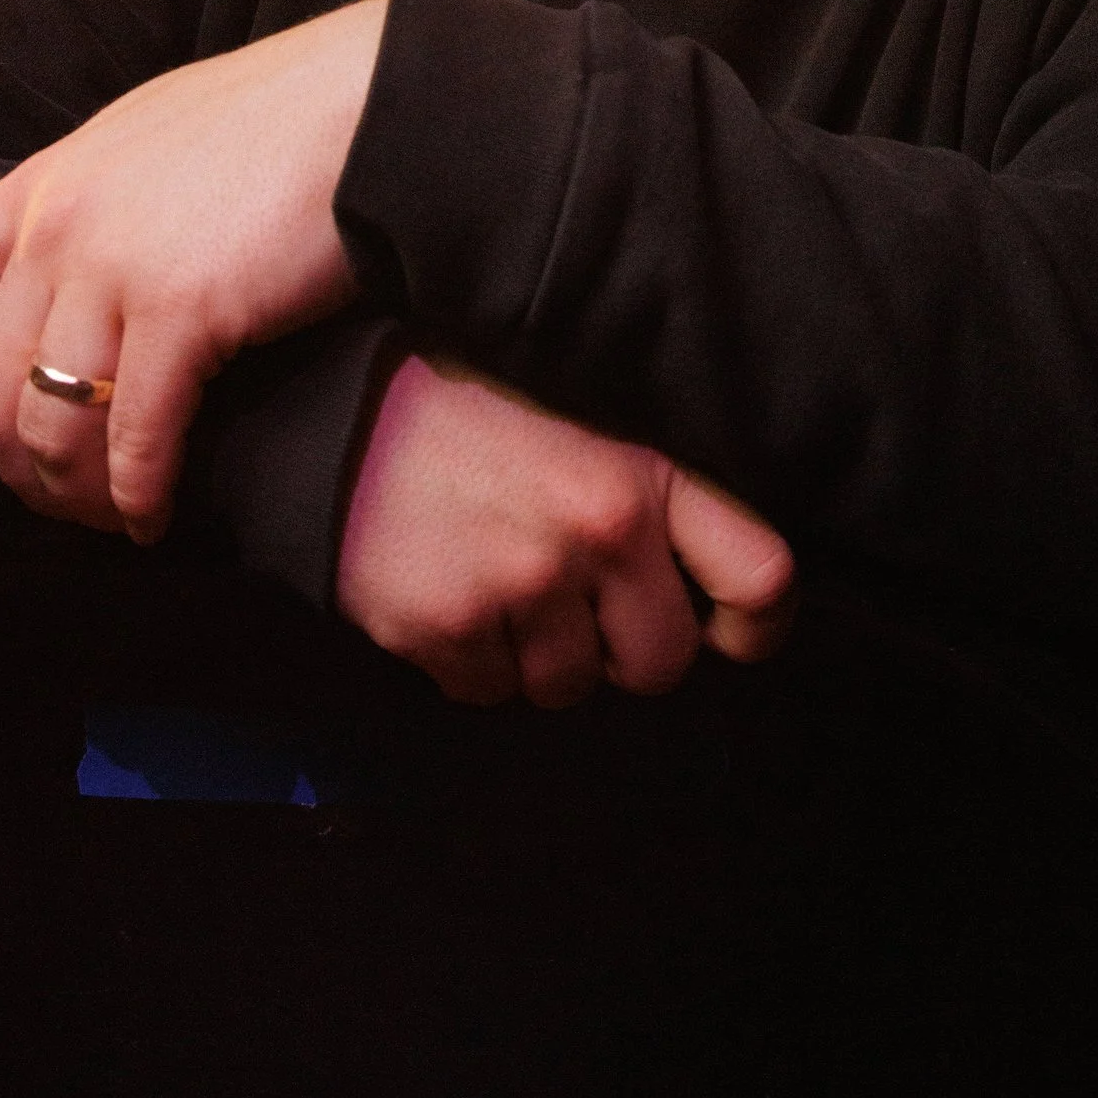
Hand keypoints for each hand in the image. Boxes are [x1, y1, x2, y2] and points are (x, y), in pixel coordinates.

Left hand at [0, 0, 387, 540]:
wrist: (369, 98)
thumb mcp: (150, 141)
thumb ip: (97, 203)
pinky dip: (139, 493)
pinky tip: (157, 514)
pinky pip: (135, 435)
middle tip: (54, 502)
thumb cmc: (283, 121)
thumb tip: (82, 278)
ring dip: (75, 494)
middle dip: (12, 467)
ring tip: (113, 518)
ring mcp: (114, 265)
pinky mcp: (184, 307)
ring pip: (52, 423)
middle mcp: (58, 224)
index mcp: (43, 182)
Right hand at [340, 351, 795, 707]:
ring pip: (567, 687)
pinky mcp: (443, 628)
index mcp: (643, 473)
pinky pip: (486, 693)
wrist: (337, 404)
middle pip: (662, 663)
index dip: (755, 625)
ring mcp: (517, 585)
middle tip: (582, 604)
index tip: (728, 630)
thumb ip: (644, 492)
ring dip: (539, 655)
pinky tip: (449, 591)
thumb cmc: (472, 407)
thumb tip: (698, 587)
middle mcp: (595, 531)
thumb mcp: (583, 417)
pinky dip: (471, 661)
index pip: (760, 577)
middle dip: (626, 651)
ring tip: (500, 580)